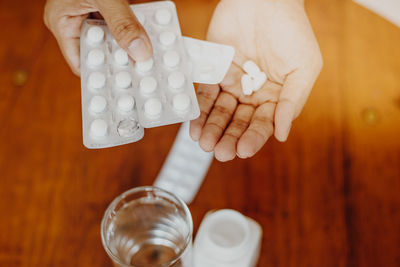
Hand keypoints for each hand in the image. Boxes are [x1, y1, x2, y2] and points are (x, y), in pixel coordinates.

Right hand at [44, 0, 152, 75]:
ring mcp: (91, 15)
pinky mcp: (106, 8)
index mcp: (63, 23)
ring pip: (113, 40)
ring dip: (131, 47)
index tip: (126, 86)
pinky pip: (122, 25)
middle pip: (101, 53)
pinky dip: (135, 31)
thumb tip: (141, 53)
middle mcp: (76, 22)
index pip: (81, 63)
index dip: (103, 76)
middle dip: (121, 62)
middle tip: (145, 74)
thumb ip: (122, 23)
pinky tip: (152, 39)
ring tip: (152, 60)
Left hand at [190, 0, 322, 160]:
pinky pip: (205, 94)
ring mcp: (232, 83)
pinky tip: (194, 126)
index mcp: (276, 97)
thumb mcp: (303, 68)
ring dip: (212, 128)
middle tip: (220, 152)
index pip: (263, 123)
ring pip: (220, 112)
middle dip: (229, 137)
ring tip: (203, 143)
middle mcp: (253, 94)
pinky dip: (199, 109)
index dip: (253, 137)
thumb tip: (282, 134)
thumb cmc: (291, 30)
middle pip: (239, 121)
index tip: (243, 150)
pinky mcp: (214, 71)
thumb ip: (293, 102)